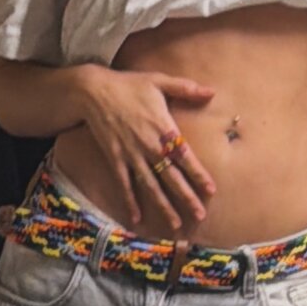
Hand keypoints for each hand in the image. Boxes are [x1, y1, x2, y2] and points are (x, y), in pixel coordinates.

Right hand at [79, 67, 217, 231]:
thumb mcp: (160, 81)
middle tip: (200, 215)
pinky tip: (137, 218)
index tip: (211, 190)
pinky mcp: (115, 159)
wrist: (95, 91)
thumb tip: (212, 92)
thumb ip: (187, 88)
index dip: (198, 174)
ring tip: (175, 224)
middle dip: (186, 197)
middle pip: (171, 177)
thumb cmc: (129, 85)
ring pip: (150, 186)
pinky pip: (125, 184)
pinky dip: (130, 201)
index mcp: (164, 128)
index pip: (185, 156)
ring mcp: (132, 155)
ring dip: (163, 206)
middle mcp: (149, 146)